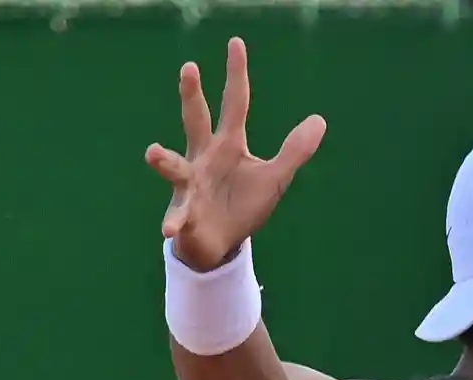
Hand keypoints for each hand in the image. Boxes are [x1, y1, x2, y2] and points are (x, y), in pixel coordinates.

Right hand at [144, 36, 327, 271]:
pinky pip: (178, 217)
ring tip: (153, 153)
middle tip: (189, 69)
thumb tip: (319, 119)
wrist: (221, 242)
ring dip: (164, 160)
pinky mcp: (185, 214)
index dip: (236, 74)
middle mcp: (205, 157)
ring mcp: (191, 184)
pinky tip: (169, 228)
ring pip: (176, 167)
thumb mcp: (275, 177)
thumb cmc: (243, 205)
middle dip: (192, 96)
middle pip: (197, 121)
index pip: (235, 103)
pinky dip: (173, 222)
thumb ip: (294, 150)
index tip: (235, 43)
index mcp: (228, 144)